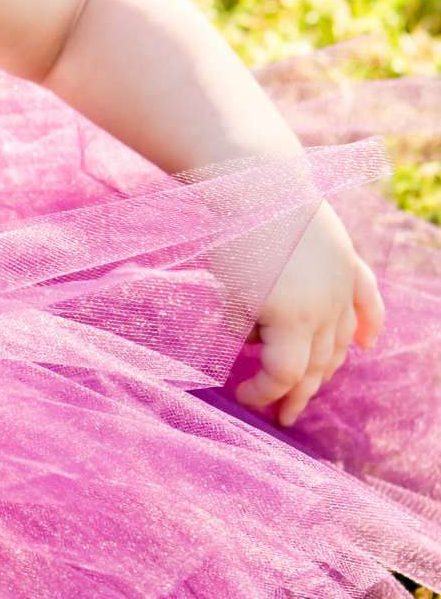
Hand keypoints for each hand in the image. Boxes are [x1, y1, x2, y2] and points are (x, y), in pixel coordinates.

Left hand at [234, 200, 383, 427]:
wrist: (260, 183)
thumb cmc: (235, 240)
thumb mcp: (230, 293)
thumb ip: (243, 326)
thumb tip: (252, 338)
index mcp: (293, 319)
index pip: (285, 374)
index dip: (264, 391)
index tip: (241, 394)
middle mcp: (327, 307)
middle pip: (318, 364)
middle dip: (298, 393)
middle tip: (282, 414)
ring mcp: (343, 285)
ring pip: (341, 340)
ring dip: (326, 366)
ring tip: (310, 385)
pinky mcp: (348, 263)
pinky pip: (367, 302)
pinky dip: (369, 324)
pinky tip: (367, 343)